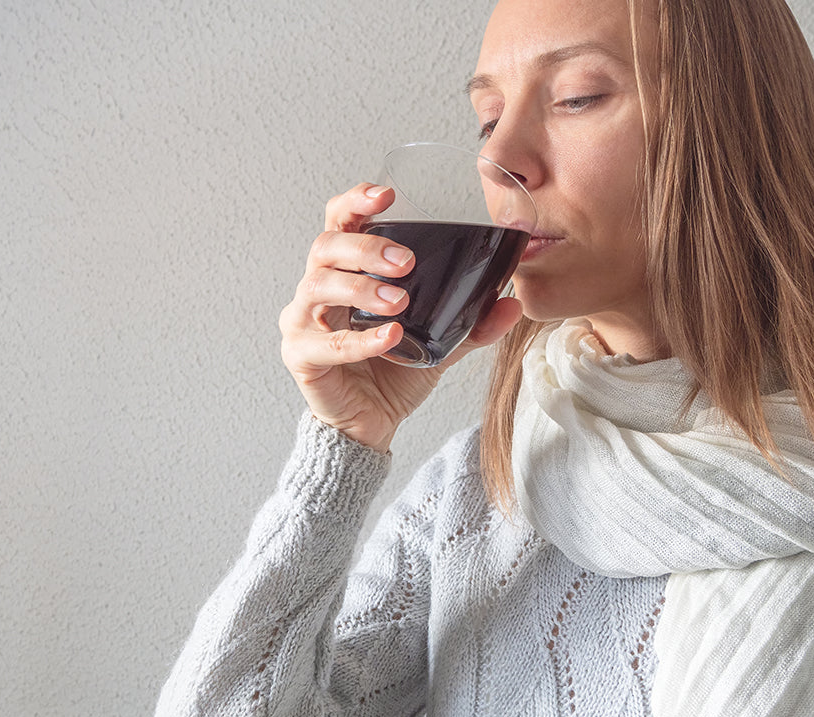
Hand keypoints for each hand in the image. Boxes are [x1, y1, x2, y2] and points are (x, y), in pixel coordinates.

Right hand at [279, 183, 522, 451]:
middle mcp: (316, 288)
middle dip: (366, 248)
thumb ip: (472, 322)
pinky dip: (359, 339)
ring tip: (400, 302)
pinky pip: (324, 341)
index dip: (356, 202)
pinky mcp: (300, 356)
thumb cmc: (393, 372)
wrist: (372, 423)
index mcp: (346, 271)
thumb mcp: (441, 342)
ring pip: (317, 285)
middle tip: (408, 263)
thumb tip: (513, 302)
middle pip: (325, 247)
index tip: (388, 196)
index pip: (340, 222)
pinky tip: (390, 337)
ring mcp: (302, 321)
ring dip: (361, 288)